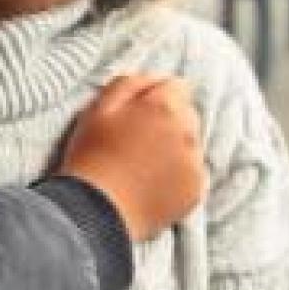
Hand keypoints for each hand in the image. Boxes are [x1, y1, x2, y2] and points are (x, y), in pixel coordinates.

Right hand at [56, 74, 204, 241]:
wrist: (96, 210)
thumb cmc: (91, 156)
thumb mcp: (98, 108)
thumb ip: (129, 83)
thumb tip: (153, 79)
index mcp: (164, 107)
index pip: (176, 86)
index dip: (154, 97)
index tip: (136, 113)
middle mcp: (188, 132)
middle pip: (187, 115)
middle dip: (167, 121)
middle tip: (135, 141)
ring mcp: (194, 163)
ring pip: (190, 144)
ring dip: (173, 148)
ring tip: (141, 166)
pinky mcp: (196, 191)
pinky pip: (192, 173)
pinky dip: (177, 175)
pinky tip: (150, 184)